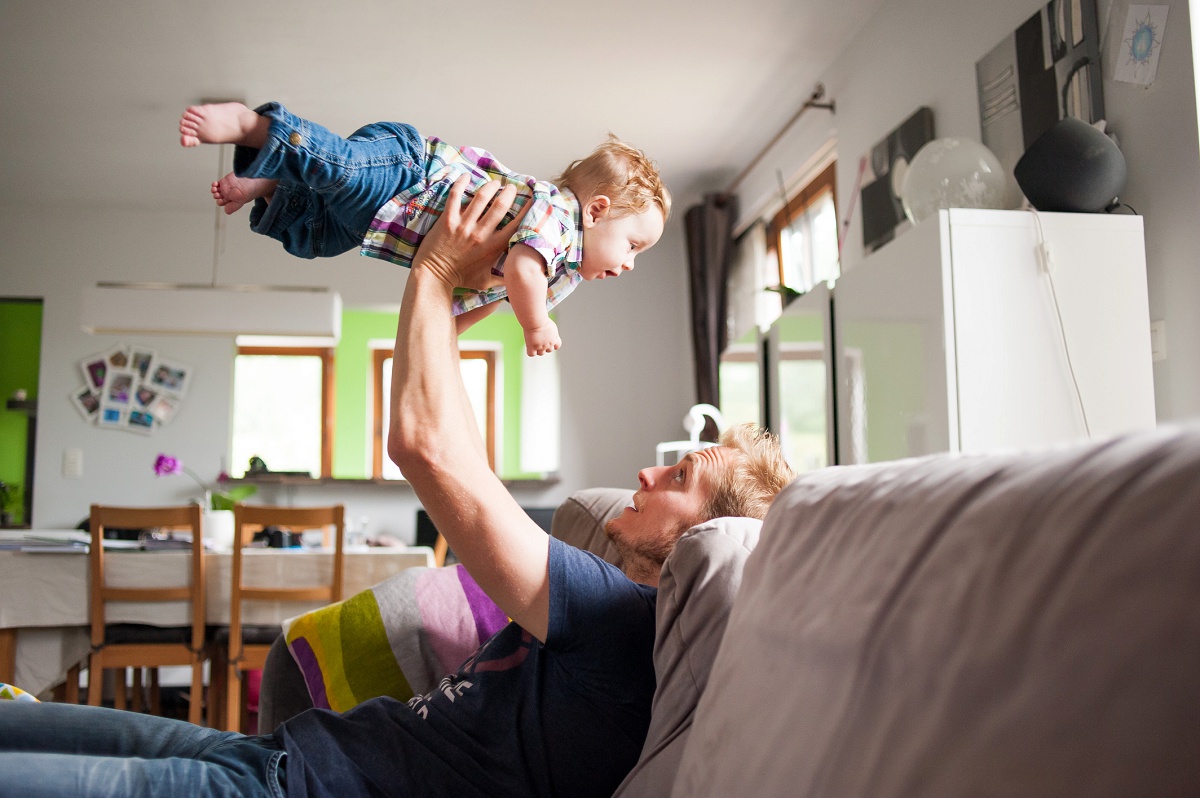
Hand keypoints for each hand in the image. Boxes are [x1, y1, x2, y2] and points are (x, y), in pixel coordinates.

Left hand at [412, 175, 527, 288]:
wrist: (434, 277)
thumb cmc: (460, 279)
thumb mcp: (486, 282)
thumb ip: (503, 279)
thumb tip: (518, 280)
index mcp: (493, 247)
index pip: (516, 225)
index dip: (526, 211)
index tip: (532, 201)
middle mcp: (480, 233)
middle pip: (500, 206)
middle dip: (509, 193)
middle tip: (512, 187)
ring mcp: (463, 225)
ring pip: (481, 198)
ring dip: (490, 186)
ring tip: (495, 182)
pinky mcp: (447, 220)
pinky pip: (455, 196)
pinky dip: (461, 183)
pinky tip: (466, 176)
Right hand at [523, 321, 560, 356]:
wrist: (536, 320)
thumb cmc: (542, 319)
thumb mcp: (551, 326)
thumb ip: (552, 333)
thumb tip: (548, 335)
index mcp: (555, 339)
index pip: (557, 346)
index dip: (553, 344)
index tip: (548, 339)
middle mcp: (549, 344)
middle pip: (549, 350)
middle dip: (545, 346)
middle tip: (539, 337)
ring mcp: (541, 346)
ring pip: (541, 353)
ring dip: (538, 349)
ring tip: (534, 340)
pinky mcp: (532, 347)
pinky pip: (531, 354)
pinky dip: (530, 351)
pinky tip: (529, 345)